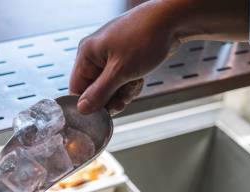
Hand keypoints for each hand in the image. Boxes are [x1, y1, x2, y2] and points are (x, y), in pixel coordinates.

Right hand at [70, 0, 249, 114]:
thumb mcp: (119, 71)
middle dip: (111, 97)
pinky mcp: (124, 59)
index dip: (89, 103)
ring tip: (135, 82)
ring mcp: (110, 56)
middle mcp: (96, 55)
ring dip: (123, 92)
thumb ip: (99, 93)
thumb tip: (82, 109)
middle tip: (124, 97)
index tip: (103, 112)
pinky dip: (130, 84)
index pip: (77, 88)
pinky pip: (121, 80)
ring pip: (110, 88)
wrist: (173, 20)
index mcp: (87, 54)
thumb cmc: (145, 37)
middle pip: (95, 90)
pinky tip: (140, 78)